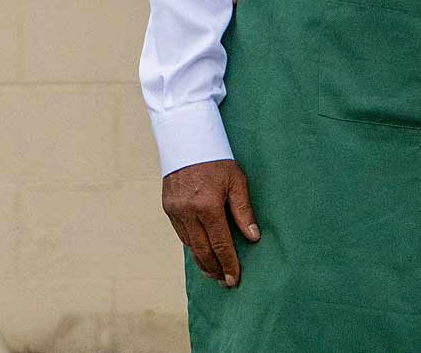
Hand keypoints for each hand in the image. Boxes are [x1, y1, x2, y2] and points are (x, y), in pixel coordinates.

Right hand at [162, 158, 259, 286]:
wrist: (185, 138)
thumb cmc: (216, 159)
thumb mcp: (236, 181)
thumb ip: (244, 211)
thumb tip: (253, 237)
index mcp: (208, 205)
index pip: (220, 244)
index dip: (229, 265)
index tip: (234, 280)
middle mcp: (188, 211)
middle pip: (203, 251)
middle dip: (215, 269)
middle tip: (225, 282)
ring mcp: (175, 210)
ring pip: (190, 245)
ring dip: (202, 261)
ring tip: (214, 272)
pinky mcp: (167, 207)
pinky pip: (181, 234)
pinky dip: (192, 246)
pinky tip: (201, 251)